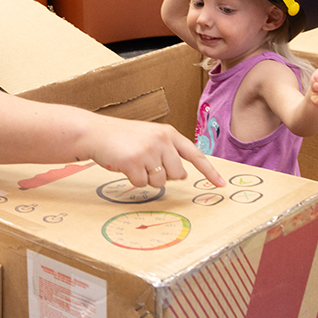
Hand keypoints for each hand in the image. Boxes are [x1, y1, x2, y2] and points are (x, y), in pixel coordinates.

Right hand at [87, 118, 224, 188]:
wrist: (95, 133)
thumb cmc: (122, 138)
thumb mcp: (150, 137)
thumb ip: (168, 152)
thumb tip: (181, 175)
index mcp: (169, 133)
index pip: (195, 154)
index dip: (209, 171)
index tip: (221, 184)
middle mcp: (162, 140)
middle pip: (177, 174)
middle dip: (163, 175)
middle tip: (146, 164)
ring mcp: (149, 151)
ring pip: (160, 181)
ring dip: (147, 178)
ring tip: (134, 163)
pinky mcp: (135, 161)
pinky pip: (142, 184)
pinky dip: (133, 179)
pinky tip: (125, 166)